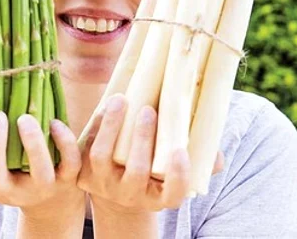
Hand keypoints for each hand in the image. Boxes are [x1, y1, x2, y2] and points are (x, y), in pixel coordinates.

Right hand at [0, 111, 84, 220]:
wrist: (49, 199)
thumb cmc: (11, 169)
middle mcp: (9, 191)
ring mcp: (39, 188)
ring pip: (38, 174)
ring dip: (32, 143)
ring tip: (25, 117)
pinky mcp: (67, 180)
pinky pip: (69, 164)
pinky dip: (64, 142)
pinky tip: (54, 122)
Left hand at [77, 94, 224, 213]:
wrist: (117, 185)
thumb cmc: (157, 166)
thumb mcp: (177, 167)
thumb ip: (200, 160)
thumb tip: (218, 156)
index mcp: (159, 196)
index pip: (173, 194)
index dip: (177, 176)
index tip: (181, 151)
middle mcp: (132, 194)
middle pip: (136, 172)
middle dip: (142, 140)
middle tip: (149, 110)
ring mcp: (105, 185)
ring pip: (103, 158)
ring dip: (112, 127)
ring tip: (122, 100)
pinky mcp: (83, 174)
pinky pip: (78, 154)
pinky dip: (84, 131)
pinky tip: (96, 108)